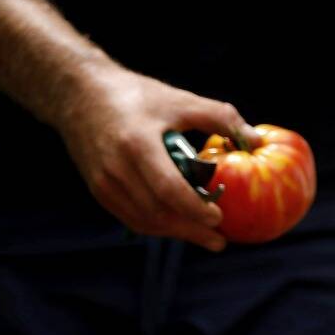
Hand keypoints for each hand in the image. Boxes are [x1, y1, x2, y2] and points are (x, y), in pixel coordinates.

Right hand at [51, 65, 249, 251]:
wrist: (79, 94)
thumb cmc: (134, 94)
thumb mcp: (178, 99)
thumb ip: (219, 118)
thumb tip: (254, 139)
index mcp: (137, 143)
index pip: (168, 189)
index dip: (194, 208)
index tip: (218, 218)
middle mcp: (116, 168)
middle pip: (157, 212)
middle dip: (191, 230)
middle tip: (219, 240)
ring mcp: (104, 182)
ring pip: (143, 221)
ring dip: (175, 233)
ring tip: (203, 236)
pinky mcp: (98, 190)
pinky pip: (130, 218)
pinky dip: (156, 226)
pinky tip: (177, 226)